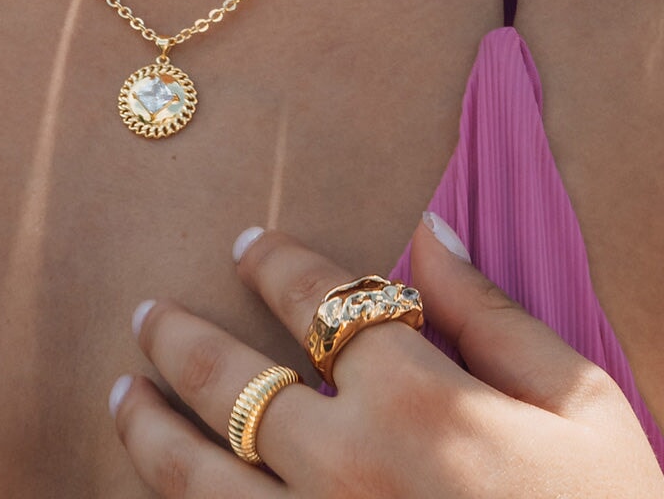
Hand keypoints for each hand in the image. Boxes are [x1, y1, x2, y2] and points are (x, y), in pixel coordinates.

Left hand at [111, 217, 663, 496]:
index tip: (247, 244)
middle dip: (178, 337)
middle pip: (228, 384)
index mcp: (415, 403)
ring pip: (193, 478)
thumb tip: (428, 231)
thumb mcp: (580, 406)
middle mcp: (345, 468)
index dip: (275, 263)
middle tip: (147, 313)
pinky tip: (158, 492)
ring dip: (146, 428)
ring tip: (122, 392)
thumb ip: (492, 314)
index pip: (317, 301)